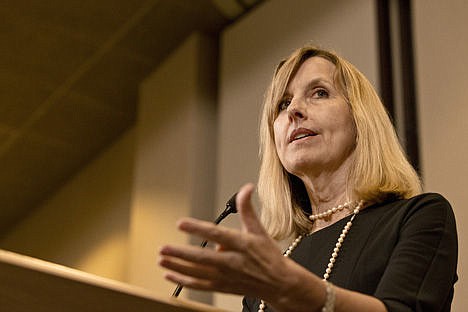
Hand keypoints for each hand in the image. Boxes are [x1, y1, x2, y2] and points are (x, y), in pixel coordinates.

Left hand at [158, 183, 292, 299]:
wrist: (279, 283)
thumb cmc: (269, 256)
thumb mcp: (259, 229)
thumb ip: (248, 209)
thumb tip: (246, 188)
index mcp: (240, 244)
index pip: (216, 234)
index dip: (198, 228)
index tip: (181, 223)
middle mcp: (231, 262)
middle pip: (202, 258)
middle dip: (181, 254)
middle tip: (163, 249)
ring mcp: (225, 276)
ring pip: (197, 273)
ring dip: (178, 267)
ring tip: (162, 260)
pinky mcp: (222, 287)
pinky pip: (200, 285)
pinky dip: (184, 281)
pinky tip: (171, 274)